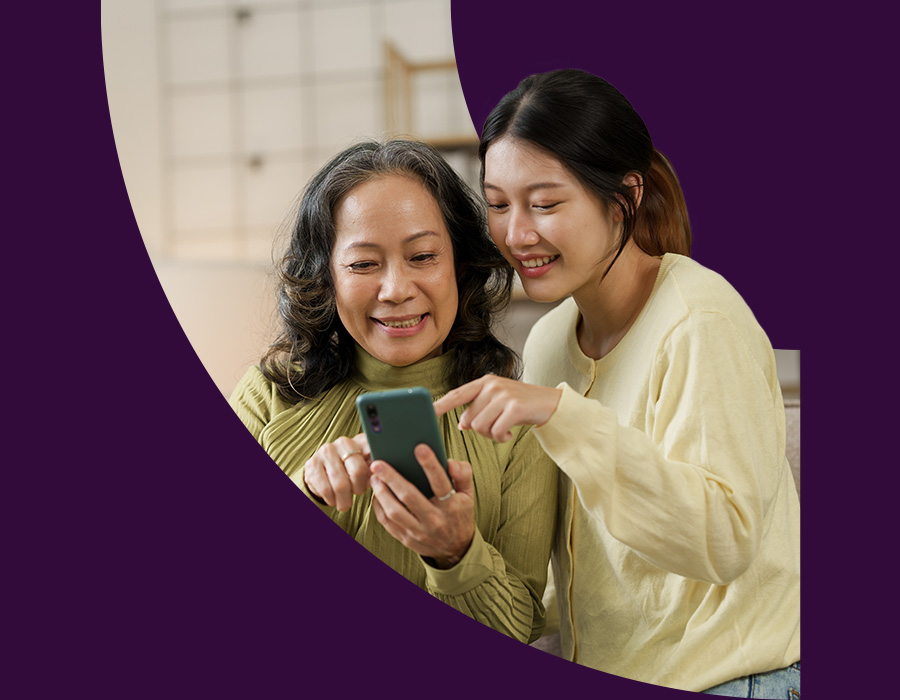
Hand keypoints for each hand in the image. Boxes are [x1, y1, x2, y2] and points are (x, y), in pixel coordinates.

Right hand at [303, 433, 370, 511]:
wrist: (325, 472)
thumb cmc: (352, 470)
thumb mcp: (367, 465)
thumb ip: (377, 467)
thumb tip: (384, 473)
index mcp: (361, 440)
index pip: (374, 456)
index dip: (375, 473)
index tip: (374, 481)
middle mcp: (343, 442)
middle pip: (358, 472)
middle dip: (359, 489)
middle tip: (357, 493)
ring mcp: (326, 452)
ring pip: (341, 484)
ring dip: (344, 500)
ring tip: (345, 502)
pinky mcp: (312, 465)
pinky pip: (325, 490)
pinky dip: (331, 500)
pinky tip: (333, 498)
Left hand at [370, 444, 474, 568]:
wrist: (455, 548)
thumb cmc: (459, 514)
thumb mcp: (468, 494)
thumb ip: (463, 474)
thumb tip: (450, 462)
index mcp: (451, 506)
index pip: (440, 483)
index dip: (430, 465)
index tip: (419, 448)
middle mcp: (435, 520)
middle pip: (410, 496)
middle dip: (392, 478)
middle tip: (378, 463)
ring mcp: (419, 532)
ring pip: (394, 511)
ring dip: (381, 492)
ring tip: (374, 477)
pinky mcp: (406, 539)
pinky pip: (387, 523)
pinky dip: (379, 507)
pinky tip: (376, 493)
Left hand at [432, 375, 561, 442]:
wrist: (552, 404)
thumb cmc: (522, 406)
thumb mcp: (498, 402)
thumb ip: (479, 408)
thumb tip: (461, 425)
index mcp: (485, 382)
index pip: (457, 394)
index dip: (441, 404)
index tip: (426, 412)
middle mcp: (492, 385)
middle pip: (469, 419)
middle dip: (480, 431)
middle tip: (496, 428)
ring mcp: (504, 395)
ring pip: (481, 427)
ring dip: (491, 435)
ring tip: (504, 429)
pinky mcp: (515, 407)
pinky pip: (496, 432)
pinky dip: (501, 438)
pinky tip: (510, 434)